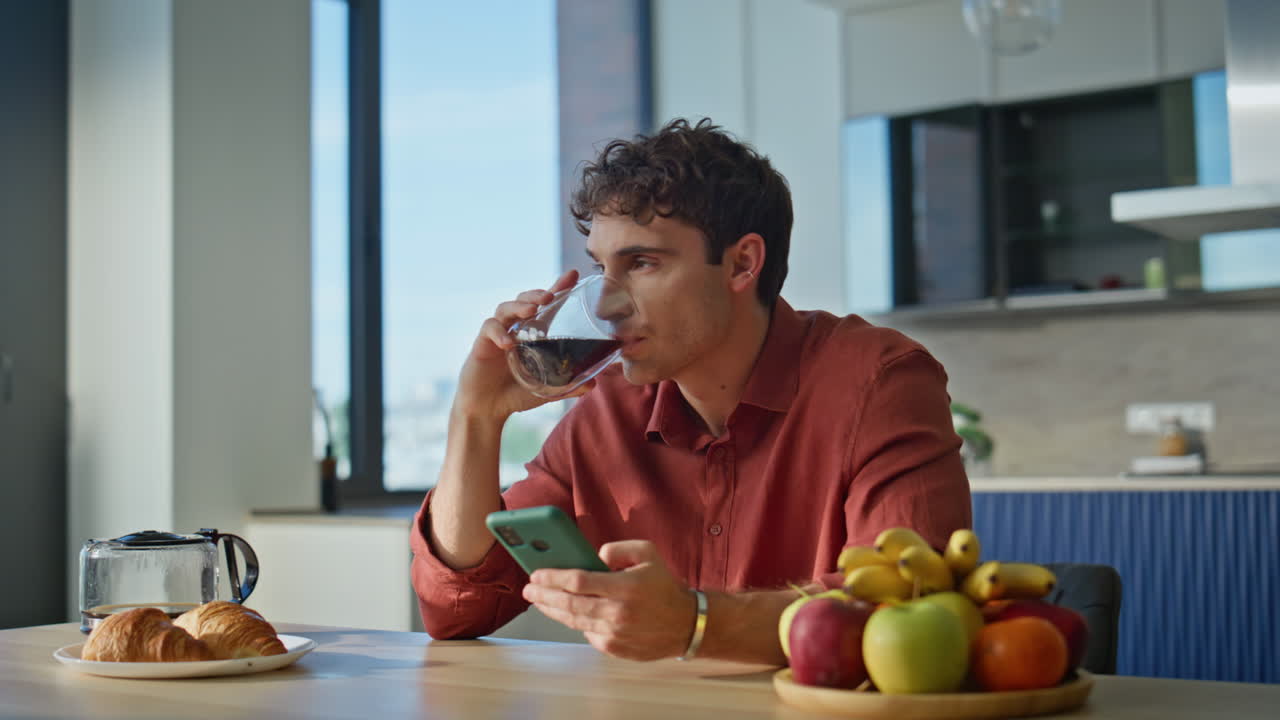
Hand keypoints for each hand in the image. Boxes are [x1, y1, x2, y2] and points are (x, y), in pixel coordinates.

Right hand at [453, 269, 592, 421]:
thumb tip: (593, 385)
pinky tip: (509, 342)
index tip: (573, 275)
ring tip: (532, 310)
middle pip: (524, 300)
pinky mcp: (482, 343)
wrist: (487, 410)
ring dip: (519, 306)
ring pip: (505, 309)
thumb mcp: (546, 390)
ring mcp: (497, 334)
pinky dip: (498, 332)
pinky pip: (489, 329)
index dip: (558, 288)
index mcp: (532, 333)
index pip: (545, 305)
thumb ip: (568, 387)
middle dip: (536, 294)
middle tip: (550, 297)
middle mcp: (515, 328)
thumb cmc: (516, 394)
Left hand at [522, 540, 696, 660]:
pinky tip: (566, 613)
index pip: (578, 581)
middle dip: (544, 595)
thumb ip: (617, 548)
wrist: (685, 624)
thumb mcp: (647, 553)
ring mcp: (614, 634)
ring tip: (539, 601)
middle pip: (569, 604)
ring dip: (552, 610)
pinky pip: (586, 633)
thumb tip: (593, 556)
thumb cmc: (663, 586)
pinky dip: (575, 622)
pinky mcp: (613, 648)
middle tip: (529, 589)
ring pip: (573, 621)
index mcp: (625, 587)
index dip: (553, 578)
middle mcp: (617, 612)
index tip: (536, 574)